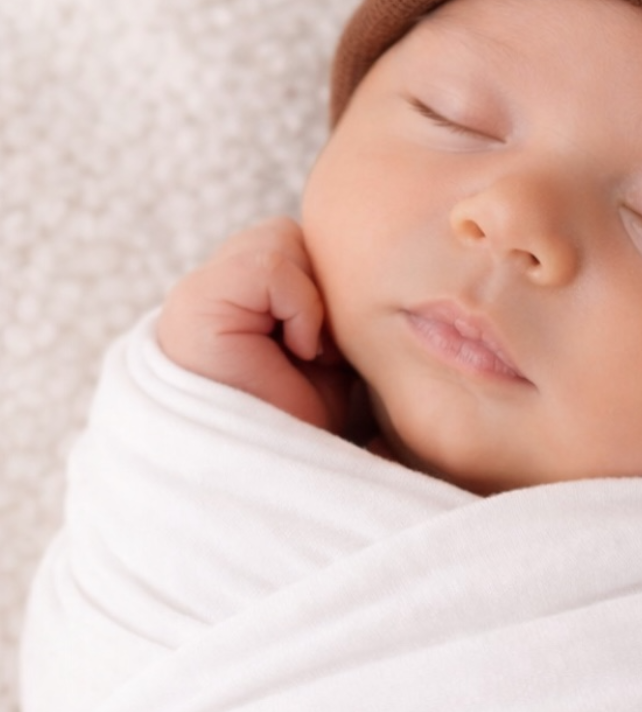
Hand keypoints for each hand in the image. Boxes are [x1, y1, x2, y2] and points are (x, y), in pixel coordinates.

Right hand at [156, 217, 354, 434]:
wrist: (276, 476)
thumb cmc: (307, 421)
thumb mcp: (333, 352)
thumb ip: (334, 302)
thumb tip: (372, 265)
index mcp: (248, 293)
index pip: (309, 242)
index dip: (337, 286)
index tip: (337, 346)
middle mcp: (220, 281)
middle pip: (301, 235)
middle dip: (327, 287)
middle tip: (327, 348)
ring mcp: (204, 285)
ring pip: (288, 238)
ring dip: (313, 298)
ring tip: (309, 352)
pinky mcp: (199, 296)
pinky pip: (272, 262)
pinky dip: (299, 305)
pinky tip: (297, 350)